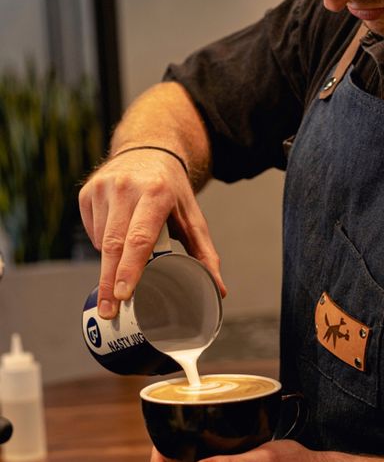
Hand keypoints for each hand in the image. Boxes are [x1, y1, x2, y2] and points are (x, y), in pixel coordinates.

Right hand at [79, 150, 225, 318]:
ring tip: (122, 271)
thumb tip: (218, 290)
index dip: (130, 268)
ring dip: (110, 263)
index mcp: (156, 193)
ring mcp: (103, 188)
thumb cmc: (172, 190)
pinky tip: (116, 243)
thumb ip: (204, 252)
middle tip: (109, 311)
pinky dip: (102, 246)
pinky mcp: (87, 192)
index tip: (123, 295)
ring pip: (100, 241)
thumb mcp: (192, 216)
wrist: (149, 150)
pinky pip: (92, 232)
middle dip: (109, 282)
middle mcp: (126, 188)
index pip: (139, 238)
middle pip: (113, 244)